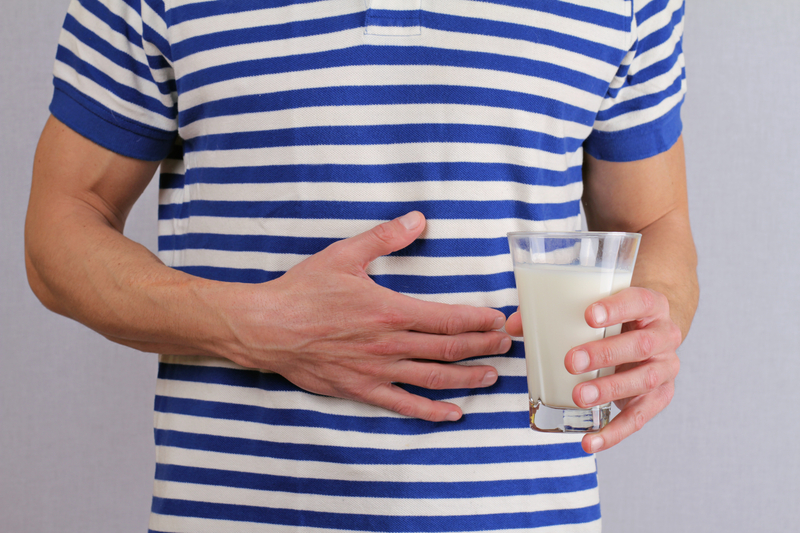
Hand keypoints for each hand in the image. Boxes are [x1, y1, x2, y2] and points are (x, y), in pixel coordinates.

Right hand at [221, 211, 510, 421]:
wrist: (266, 328)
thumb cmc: (303, 292)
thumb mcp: (343, 255)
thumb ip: (384, 238)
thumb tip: (417, 219)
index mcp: (390, 310)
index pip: (448, 319)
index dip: (479, 321)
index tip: (499, 321)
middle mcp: (389, 344)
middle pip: (449, 349)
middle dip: (482, 347)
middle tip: (506, 346)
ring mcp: (377, 371)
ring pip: (434, 378)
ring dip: (466, 378)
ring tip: (490, 376)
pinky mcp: (362, 390)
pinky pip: (403, 405)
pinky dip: (431, 411)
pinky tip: (451, 414)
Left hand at [506, 287, 681, 451]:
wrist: (651, 333)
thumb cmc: (615, 318)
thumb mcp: (594, 306)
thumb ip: (553, 311)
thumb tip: (513, 324)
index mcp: (650, 305)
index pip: (638, 301)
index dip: (616, 308)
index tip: (588, 315)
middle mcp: (665, 335)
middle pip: (641, 344)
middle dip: (606, 354)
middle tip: (571, 361)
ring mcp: (665, 368)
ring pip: (644, 380)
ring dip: (610, 390)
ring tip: (579, 396)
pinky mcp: (660, 397)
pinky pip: (639, 418)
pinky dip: (615, 432)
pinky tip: (591, 441)